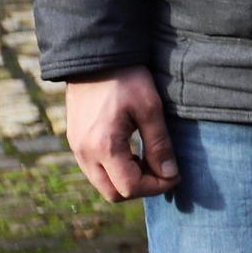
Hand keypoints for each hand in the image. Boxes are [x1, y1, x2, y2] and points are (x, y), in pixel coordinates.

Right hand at [65, 65, 178, 202]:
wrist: (95, 59)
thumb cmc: (126, 80)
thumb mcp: (150, 108)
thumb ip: (159, 144)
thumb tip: (170, 173)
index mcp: (104, 147)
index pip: (130, 187)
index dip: (157, 186)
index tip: (176, 175)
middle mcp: (85, 154)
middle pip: (113, 193)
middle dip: (142, 188)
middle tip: (163, 171)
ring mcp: (76, 149)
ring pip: (103, 184)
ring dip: (127, 180)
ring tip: (149, 160)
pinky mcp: (75, 142)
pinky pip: (94, 171)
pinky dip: (115, 171)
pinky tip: (132, 153)